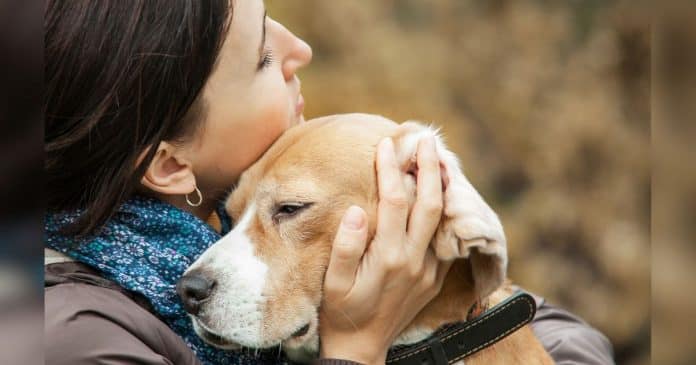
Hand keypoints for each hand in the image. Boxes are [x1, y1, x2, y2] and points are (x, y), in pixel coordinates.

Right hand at [318, 136, 451, 364]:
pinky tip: (440, 194)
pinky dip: (445, 211)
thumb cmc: (341, 311)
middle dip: (429, 167)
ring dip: (443, 185)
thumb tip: (356, 210)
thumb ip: (345, 246)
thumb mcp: (333, 282)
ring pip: (443, 219)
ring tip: (440, 158)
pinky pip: (445, 238)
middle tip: (426, 139)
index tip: (386, 145)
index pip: (395, 201)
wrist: (362, 347)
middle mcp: (414, 260)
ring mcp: (429, 270)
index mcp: (388, 257)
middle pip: (430, 203)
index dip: (391, 169)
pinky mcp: (435, 277)